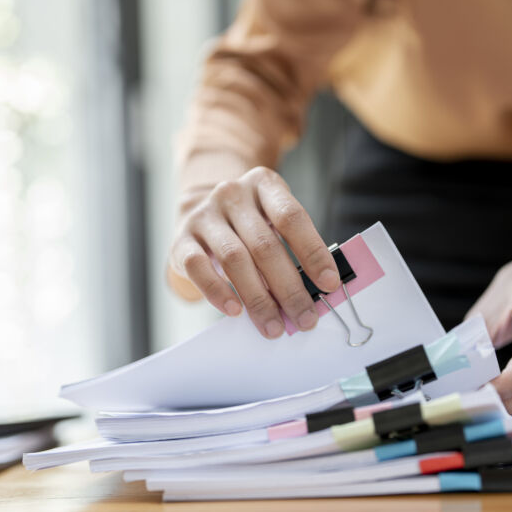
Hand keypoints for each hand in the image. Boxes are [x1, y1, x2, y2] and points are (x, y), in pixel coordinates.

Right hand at [168, 166, 340, 338]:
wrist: (199, 213)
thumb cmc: (247, 224)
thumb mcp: (272, 221)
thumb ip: (292, 248)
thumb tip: (312, 293)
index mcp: (264, 185)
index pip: (292, 217)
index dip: (313, 252)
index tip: (330, 284)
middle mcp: (232, 195)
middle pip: (265, 245)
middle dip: (289, 288)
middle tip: (304, 318)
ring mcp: (204, 216)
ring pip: (234, 259)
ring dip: (257, 298)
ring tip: (273, 326)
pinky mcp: (181, 239)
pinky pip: (197, 267)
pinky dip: (217, 292)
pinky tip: (234, 311)